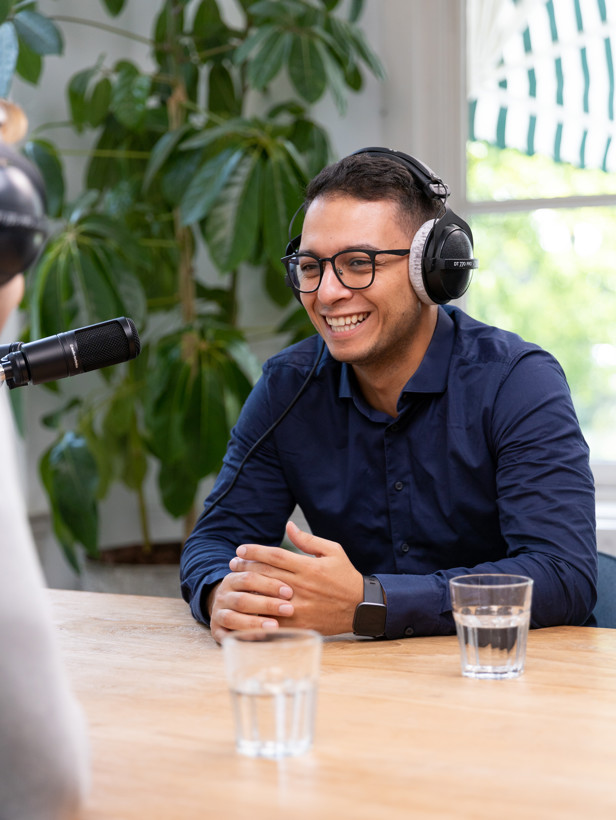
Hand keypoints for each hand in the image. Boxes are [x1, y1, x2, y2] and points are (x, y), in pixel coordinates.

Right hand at [207, 567, 295, 644]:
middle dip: (267, 604)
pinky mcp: (217, 631)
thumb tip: (294, 580)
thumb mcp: (256, 580)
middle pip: (242, 599)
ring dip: (254, 622)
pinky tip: (260, 638)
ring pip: (232, 618)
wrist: (227, 607)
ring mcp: (218, 614)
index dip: (269, 585)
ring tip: (275, 626)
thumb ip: (270, 575)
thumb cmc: (251, 592)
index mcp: (232, 579)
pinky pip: (226, 636)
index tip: (289, 592)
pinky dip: (243, 636)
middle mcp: (223, 596)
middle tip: (289, 609)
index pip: (249, 578)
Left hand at [228, 521, 363, 635]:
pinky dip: (259, 611)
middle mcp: (302, 586)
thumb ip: (308, 540)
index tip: (240, 549)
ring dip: (248, 588)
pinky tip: (247, 606)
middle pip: (266, 574)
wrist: (361, 607)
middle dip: (246, 567)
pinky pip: (274, 617)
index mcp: (308, 567)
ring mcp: (300, 606)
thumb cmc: (345, 576)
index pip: (275, 555)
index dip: (254, 551)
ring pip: (266, 595)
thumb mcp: (332, 551)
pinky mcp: (300, 622)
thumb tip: (288, 527)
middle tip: (233, 564)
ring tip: (236, 582)